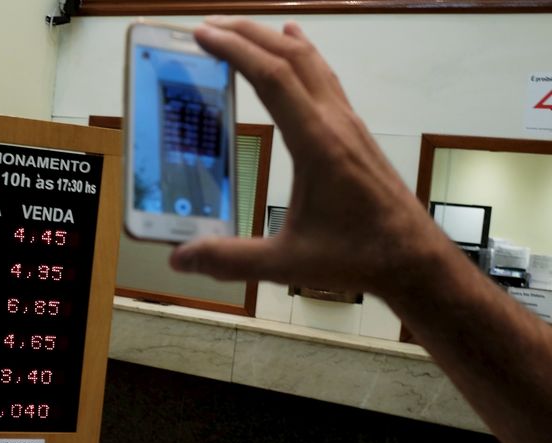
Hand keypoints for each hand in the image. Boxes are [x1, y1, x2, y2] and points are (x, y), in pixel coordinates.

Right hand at [170, 17, 447, 295]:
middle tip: (207, 27)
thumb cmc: (356, 257)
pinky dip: (302, 55)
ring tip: (239, 29)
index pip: (273, 78)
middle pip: (290, 57)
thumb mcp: (288, 263)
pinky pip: (325, 78)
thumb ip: (232, 259)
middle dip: (247, 33)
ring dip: (273, 40)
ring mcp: (348, 123)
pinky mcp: (354, 131)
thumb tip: (180, 259)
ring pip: (311, 62)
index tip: (202, 35)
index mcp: (317, 144)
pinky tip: (295, 45)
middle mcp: (335, 122)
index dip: (235, 51)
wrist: (413, 257)